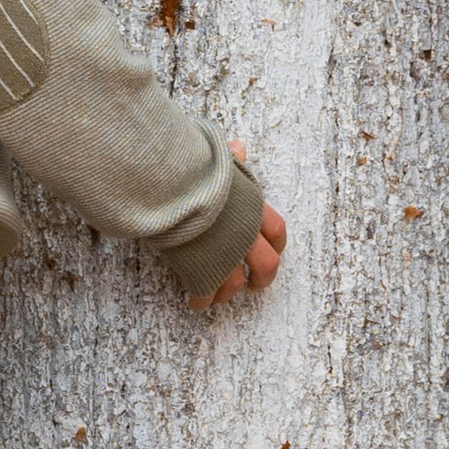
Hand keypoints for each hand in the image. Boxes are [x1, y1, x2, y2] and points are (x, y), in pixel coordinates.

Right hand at [195, 142, 287, 305]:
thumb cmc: (192, 167)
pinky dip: (201, 299)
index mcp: (253, 208)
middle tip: (254, 285)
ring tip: (216, 296)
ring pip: (234, 284)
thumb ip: (230, 159)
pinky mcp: (202, 269)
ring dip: (226, 293)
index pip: (277, 231)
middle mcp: (245, 234)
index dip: (277, 245)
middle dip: (262, 279)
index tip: (274, 252)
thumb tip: (239, 148)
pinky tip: (195, 300)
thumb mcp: (216, 160)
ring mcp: (225, 254)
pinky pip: (206, 292)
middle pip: (266, 265)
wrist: (170, 185)